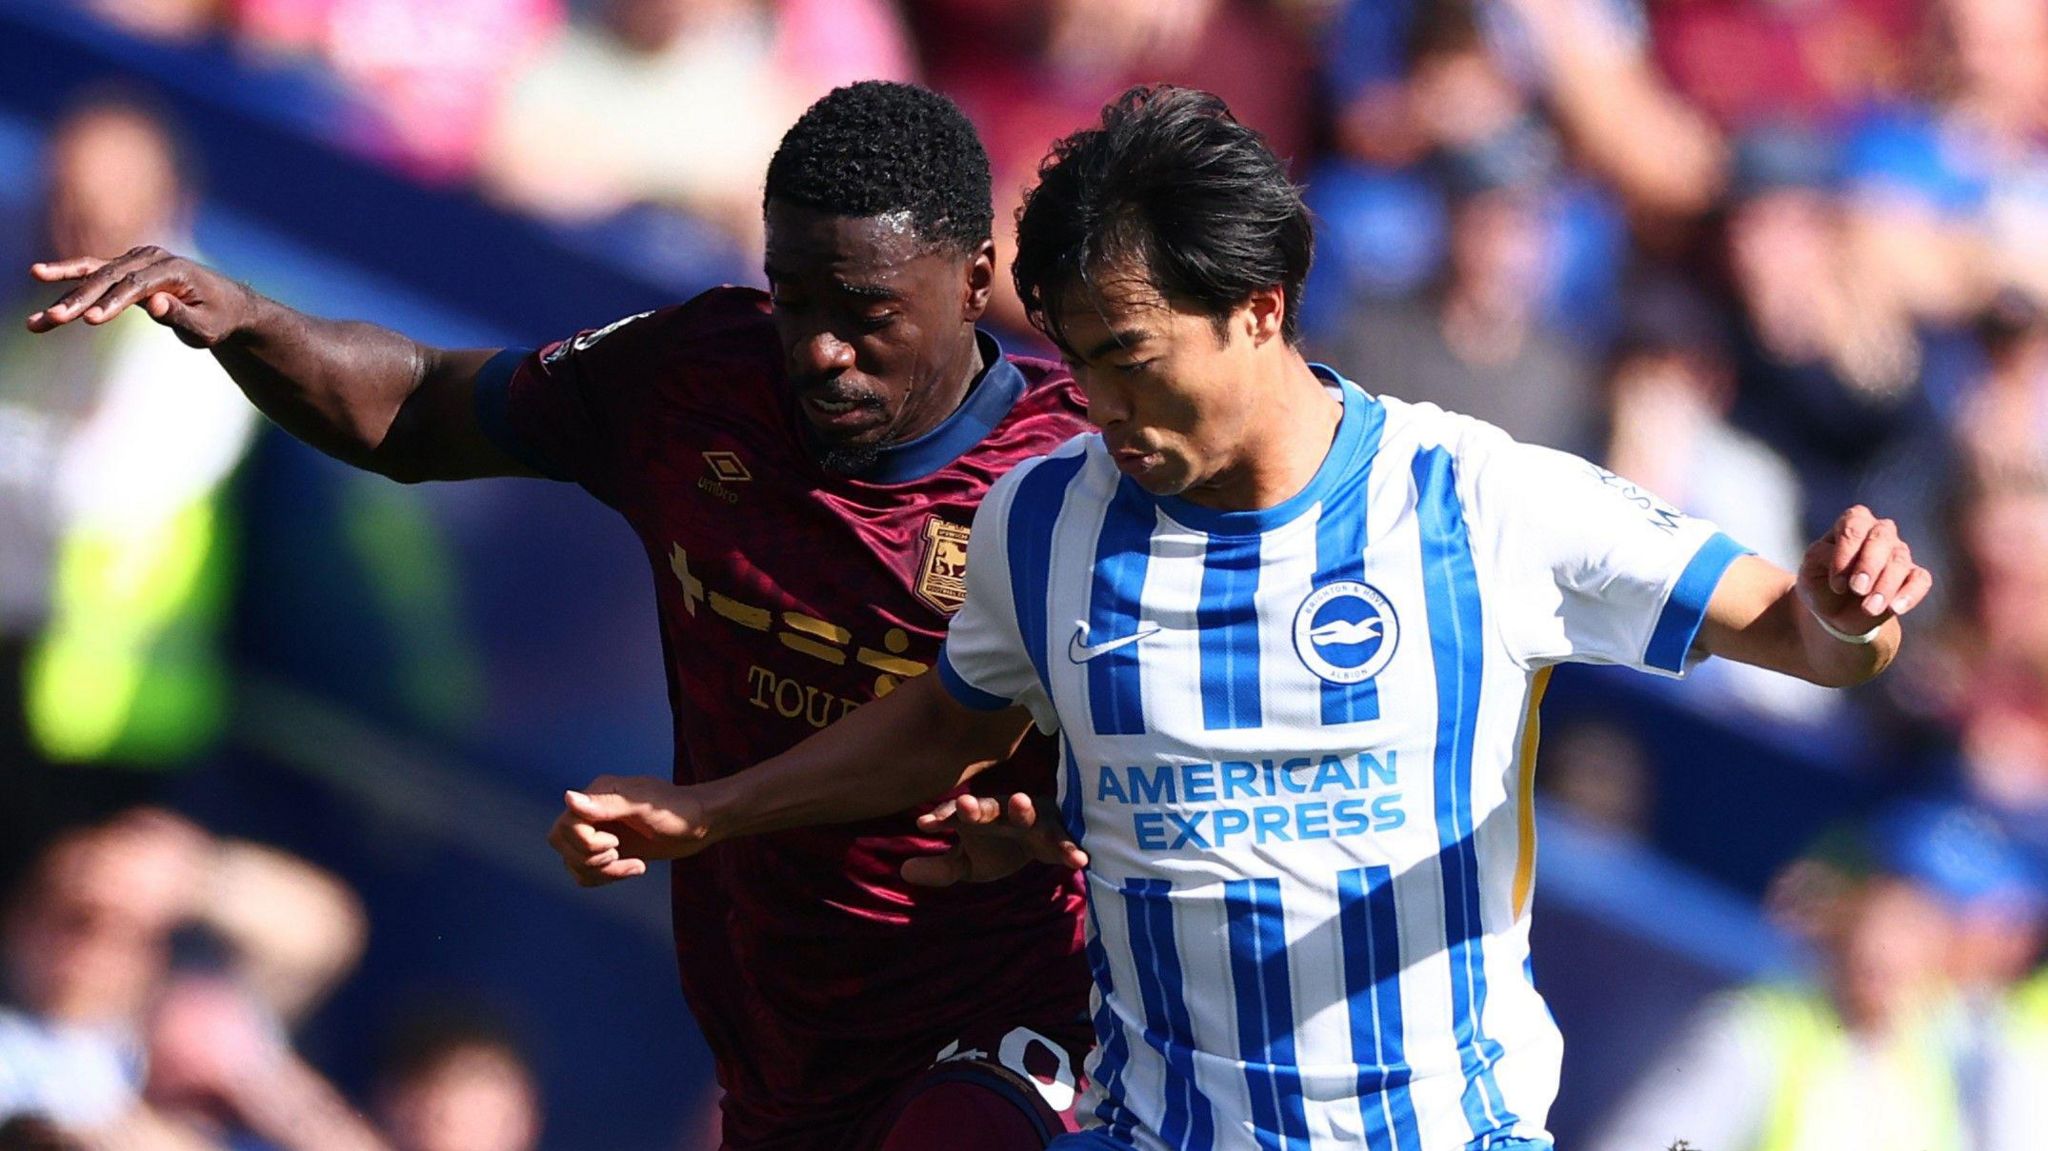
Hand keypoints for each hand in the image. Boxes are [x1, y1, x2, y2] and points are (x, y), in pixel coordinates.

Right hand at [26, 247, 256, 347]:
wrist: (228, 304)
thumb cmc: (219, 319)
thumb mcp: (207, 326)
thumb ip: (181, 316)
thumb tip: (153, 303)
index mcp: (174, 269)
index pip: (136, 286)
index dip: (112, 303)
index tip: (90, 320)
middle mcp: (152, 258)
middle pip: (109, 277)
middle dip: (79, 299)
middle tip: (52, 319)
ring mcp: (137, 259)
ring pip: (95, 273)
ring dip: (64, 290)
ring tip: (38, 309)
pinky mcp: (127, 267)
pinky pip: (95, 272)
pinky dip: (69, 278)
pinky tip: (40, 274)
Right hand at [548, 774, 706, 886]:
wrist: (701, 825)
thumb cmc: (677, 810)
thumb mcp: (643, 806)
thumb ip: (606, 804)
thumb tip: (568, 798)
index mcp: (597, 794)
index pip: (565, 825)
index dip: (585, 843)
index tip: (615, 844)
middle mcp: (592, 812)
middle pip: (561, 844)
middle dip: (589, 858)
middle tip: (618, 854)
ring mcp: (599, 832)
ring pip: (572, 862)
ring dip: (601, 872)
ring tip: (633, 865)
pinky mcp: (608, 852)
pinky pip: (586, 873)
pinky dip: (607, 878)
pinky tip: (635, 868)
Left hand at [901, 793, 1087, 887]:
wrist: (1045, 845)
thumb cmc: (1000, 848)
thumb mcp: (968, 863)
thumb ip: (941, 868)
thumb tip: (904, 872)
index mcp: (979, 818)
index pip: (956, 814)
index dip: (942, 817)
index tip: (924, 825)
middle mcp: (1005, 814)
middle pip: (988, 807)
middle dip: (977, 805)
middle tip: (964, 804)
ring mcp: (1034, 822)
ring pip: (1028, 812)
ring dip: (1024, 807)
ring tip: (1020, 801)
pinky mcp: (1059, 837)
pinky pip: (1065, 843)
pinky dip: (1071, 849)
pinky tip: (1079, 861)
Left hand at [1797, 505, 1931, 632]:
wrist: (1835, 611)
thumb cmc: (1820, 582)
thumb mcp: (1810, 569)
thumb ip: (1823, 557)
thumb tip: (1851, 563)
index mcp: (1852, 523)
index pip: (1853, 525)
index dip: (1846, 553)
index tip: (1837, 584)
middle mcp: (1879, 532)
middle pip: (1881, 537)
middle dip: (1869, 564)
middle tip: (1857, 590)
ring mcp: (1899, 553)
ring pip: (1899, 560)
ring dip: (1885, 586)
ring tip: (1869, 609)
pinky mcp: (1913, 576)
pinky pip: (1921, 579)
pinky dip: (1910, 594)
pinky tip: (1896, 609)